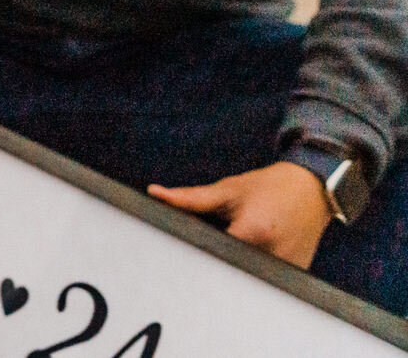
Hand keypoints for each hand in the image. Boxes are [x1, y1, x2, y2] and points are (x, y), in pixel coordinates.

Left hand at [148, 162, 333, 268]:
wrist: (310, 188)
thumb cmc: (268, 187)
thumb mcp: (227, 190)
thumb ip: (189, 198)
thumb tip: (155, 194)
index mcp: (253, 233)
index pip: (213, 254)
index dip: (197, 251)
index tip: (188, 249)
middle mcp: (273, 255)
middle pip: (229, 267)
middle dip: (217, 257)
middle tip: (223, 235)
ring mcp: (288, 269)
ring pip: (247, 275)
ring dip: (236, 263)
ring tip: (244, 238)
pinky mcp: (296, 275)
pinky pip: (266, 278)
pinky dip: (255, 267)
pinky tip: (258, 248)